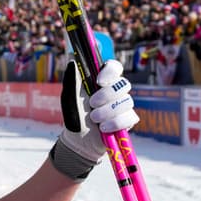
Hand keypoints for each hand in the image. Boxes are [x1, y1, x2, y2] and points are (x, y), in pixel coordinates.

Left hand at [51, 59, 138, 180]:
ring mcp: (124, 105)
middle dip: (106, 95)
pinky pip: (130, 117)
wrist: (78, 139)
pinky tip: (103, 128)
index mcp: (102, 81)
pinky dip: (115, 123)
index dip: (110, 71)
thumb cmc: (75, 115)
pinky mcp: (128, 120)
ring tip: (94, 119)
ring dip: (107, 111)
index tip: (99, 81)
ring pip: (127, 101)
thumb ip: (72, 79)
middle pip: (123, 84)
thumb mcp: (70, 97)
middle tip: (91, 104)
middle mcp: (116, 91)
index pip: (115, 67)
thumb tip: (73, 61)